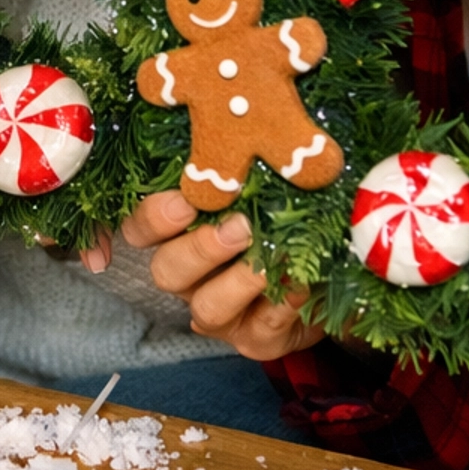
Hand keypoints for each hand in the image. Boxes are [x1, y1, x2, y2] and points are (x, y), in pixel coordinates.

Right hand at [121, 190, 324, 360]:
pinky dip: (283, 302)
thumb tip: (249, 128)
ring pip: (207, 308)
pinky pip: (261, 327)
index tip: (185, 201)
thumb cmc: (282, 219)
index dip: (152, 219)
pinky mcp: (257, 341)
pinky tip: (301, 278)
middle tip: (239, 227)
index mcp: (179, 237)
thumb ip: (241, 172)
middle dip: (200, 248)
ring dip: (239, 281)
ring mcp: (222, 315)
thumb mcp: (258, 189)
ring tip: (271, 258)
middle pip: (166, 271)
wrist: (328, 277)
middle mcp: (191, 279)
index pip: (140, 230)